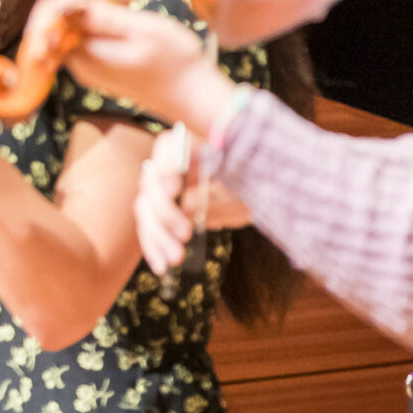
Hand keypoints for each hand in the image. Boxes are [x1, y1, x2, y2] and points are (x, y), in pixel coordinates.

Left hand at [21, 0, 238, 131]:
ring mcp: (85, 67)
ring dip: (83, 6)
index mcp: (85, 55)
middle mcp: (78, 64)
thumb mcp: (146, 32)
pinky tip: (113, 12)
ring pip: (67, 28)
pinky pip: (81, 37)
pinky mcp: (96, 67)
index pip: (54, 15)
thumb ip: (107, 18)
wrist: (191, 97)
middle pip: (54, 21)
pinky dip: (91, 19)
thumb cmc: (176, 63)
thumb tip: (72, 3)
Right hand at [134, 126, 253, 275]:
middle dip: (164, 212)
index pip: (168, 146)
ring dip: (157, 236)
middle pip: (151, 182)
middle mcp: (174, 165)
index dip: (166, 164)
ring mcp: (164, 190)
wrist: (267, 196)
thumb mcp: (248, 187)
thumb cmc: (260, 184)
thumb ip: (221, 190)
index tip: (175, 188)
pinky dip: (153, 247)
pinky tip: (162, 266)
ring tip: (177, 258)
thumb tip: (187, 203)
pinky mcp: (162, 214)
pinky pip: (149, 228)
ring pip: (145, 209)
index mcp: (196, 148)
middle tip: (186, 233)